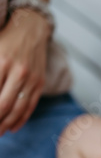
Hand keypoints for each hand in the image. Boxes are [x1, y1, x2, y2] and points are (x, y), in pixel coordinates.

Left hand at [0, 9, 51, 135]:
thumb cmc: (5, 39)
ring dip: (6, 124)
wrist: (31, 29)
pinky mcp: (39, 83)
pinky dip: (21, 119)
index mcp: (3, 62)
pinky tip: (12, 128)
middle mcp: (19, 72)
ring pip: (18, 109)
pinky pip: (30, 105)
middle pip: (4, 105)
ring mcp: (32, 79)